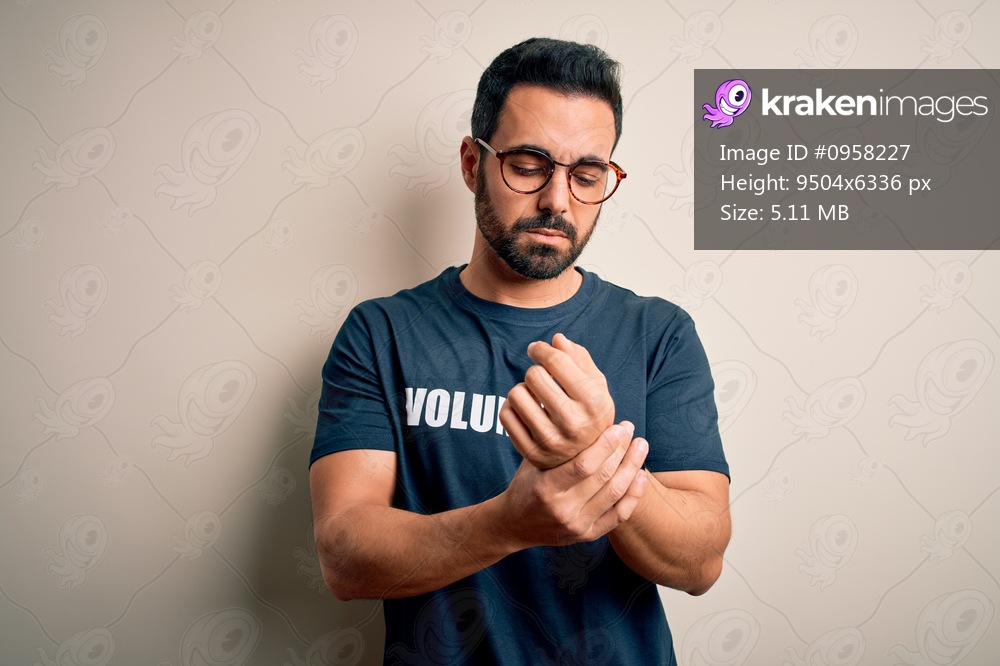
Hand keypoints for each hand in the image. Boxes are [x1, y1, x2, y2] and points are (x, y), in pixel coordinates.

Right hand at [498, 421, 648, 547]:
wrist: (515, 525)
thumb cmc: (525, 486)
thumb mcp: (532, 463)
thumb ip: (556, 444)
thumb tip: (579, 412)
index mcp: (546, 489)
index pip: (583, 465)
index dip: (605, 444)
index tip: (618, 427)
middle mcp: (563, 510)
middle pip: (603, 478)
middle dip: (622, 450)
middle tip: (630, 429)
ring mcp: (577, 525)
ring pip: (615, 494)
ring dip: (632, 467)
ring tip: (640, 446)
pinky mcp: (588, 535)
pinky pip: (619, 515)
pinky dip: (634, 495)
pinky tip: (641, 475)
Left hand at [500, 333, 614, 468]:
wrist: (585, 458)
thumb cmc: (590, 413)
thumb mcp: (596, 386)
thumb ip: (580, 358)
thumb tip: (557, 339)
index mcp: (594, 402)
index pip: (556, 361)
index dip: (541, 349)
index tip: (536, 349)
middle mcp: (573, 423)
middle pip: (534, 375)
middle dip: (536, 371)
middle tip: (541, 378)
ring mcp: (551, 441)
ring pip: (515, 393)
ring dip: (523, 389)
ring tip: (534, 395)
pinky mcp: (531, 452)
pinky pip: (505, 414)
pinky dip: (512, 407)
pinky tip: (526, 409)